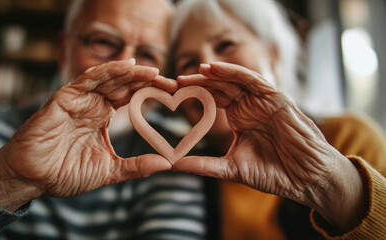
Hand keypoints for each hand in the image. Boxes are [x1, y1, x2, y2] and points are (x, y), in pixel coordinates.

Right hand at [0, 60, 175, 210]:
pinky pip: (87, 80)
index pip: (131, 98)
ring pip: (108, 78)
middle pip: (124, 85)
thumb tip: (167, 164)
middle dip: (147, 81)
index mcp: (102, 117)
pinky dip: (107, 71)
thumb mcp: (109, 171)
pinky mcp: (64, 98)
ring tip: (153, 72)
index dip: (150, 93)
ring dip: (131, 73)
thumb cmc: (64, 173)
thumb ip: (136, 166)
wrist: (32, 179)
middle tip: (171, 82)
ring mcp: (79, 100)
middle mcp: (92, 105)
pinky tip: (126, 67)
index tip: (174, 93)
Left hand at [175, 62, 366, 230]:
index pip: (212, 99)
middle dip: (199, 82)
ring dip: (216, 73)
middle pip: (220, 87)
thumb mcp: (231, 168)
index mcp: (239, 118)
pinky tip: (216, 70)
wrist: (306, 179)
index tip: (172, 93)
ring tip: (196, 71)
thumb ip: (204, 165)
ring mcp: (262, 101)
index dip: (193, 94)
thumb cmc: (274, 173)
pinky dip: (235, 73)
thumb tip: (174, 165)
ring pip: (235, 80)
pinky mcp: (276, 99)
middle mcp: (249, 106)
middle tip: (176, 81)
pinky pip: (254, 80)